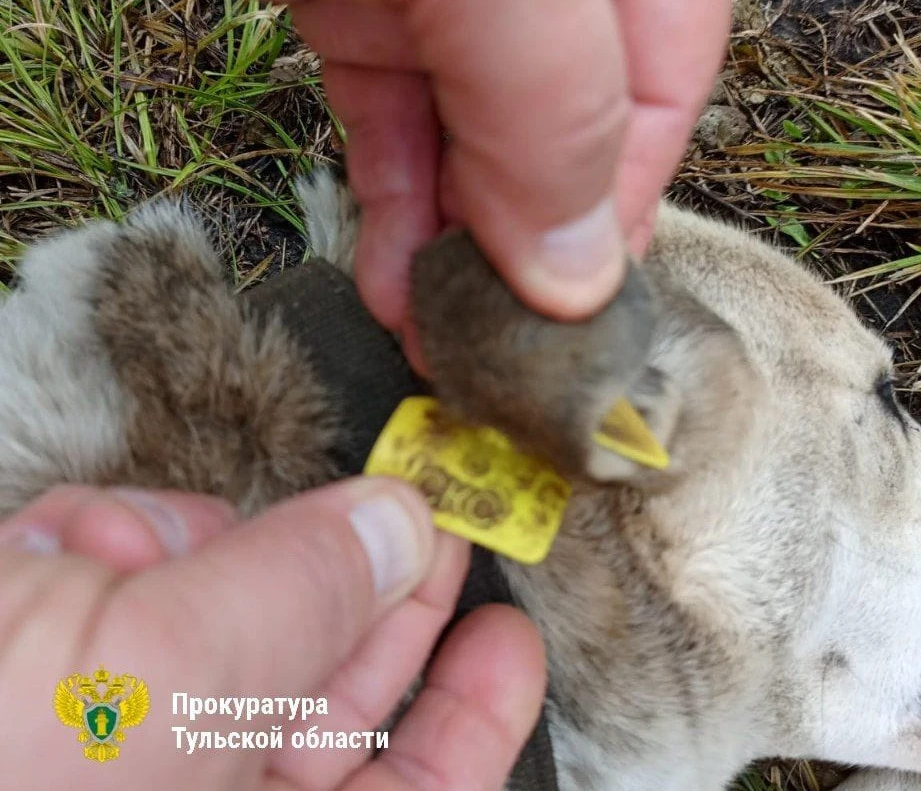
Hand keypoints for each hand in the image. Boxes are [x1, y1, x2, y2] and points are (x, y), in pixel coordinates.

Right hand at [1, 480, 544, 789]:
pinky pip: (133, 580)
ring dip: (193, 554)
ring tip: (115, 553)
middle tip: (422, 512)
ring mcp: (124, 722)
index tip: (511, 637)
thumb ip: (288, 606)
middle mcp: (191, 782)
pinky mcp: (59, 650)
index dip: (473, 724)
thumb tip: (398, 532)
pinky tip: (52, 551)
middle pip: (328, 688)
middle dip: (363, 590)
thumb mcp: (146, 686)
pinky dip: (106, 545)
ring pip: (227, 610)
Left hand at [265, 0, 730, 367]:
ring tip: (430, 341)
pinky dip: (393, 201)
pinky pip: (396, 120)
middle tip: (489, 354)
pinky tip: (390, 283)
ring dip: (452, 249)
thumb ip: (553, 103)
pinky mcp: (365, 7)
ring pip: (475, 143)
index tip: (571, 322)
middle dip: (524, 249)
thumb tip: (579, 277)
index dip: (621, 214)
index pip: (662, 93)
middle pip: (566, 133)